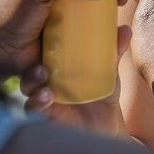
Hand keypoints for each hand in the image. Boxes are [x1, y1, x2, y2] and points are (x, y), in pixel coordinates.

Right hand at [18, 19, 130, 136]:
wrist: (107, 124)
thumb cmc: (101, 91)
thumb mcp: (107, 70)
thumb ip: (113, 51)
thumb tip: (125, 30)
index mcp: (56, 61)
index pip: (41, 47)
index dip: (36, 38)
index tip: (42, 31)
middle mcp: (45, 76)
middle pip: (29, 64)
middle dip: (32, 63)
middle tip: (42, 67)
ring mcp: (42, 95)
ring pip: (28, 86)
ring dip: (32, 82)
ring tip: (45, 84)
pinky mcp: (44, 114)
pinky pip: (33, 108)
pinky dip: (37, 103)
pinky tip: (46, 99)